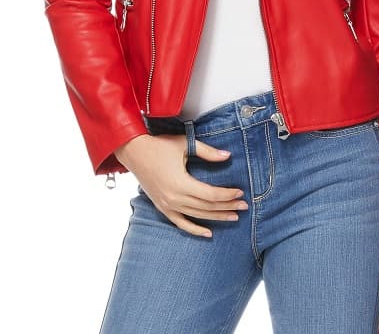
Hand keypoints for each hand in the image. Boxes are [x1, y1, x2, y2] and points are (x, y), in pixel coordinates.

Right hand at [114, 133, 248, 237]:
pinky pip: (181, 223)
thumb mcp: (185, 144)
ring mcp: (167, 205)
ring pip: (197, 216)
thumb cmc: (159, 145)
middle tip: (244, 206)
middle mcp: (174, 198)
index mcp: (181, 183)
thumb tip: (227, 156)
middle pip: (207, 207)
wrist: (134, 152)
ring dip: (217, 217)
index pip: (211, 194)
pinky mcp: (162, 208)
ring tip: (233, 216)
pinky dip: (195, 229)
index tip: (240, 192)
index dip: (227, 195)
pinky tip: (208, 233)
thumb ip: (207, 152)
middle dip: (227, 206)